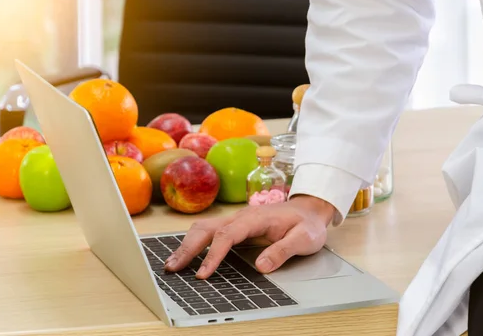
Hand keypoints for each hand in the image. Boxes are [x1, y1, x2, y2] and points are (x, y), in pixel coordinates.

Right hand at [163, 195, 336, 278]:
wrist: (310, 209)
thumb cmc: (307, 224)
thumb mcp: (304, 238)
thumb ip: (284, 251)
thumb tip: (261, 266)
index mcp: (256, 218)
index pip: (228, 235)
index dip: (213, 255)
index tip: (203, 273)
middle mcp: (241, 217)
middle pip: (207, 228)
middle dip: (188, 248)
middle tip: (173, 268)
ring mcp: (236, 220)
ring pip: (204, 228)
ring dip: (187, 245)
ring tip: (173, 264)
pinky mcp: (235, 226)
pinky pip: (209, 232)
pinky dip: (194, 242)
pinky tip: (186, 255)